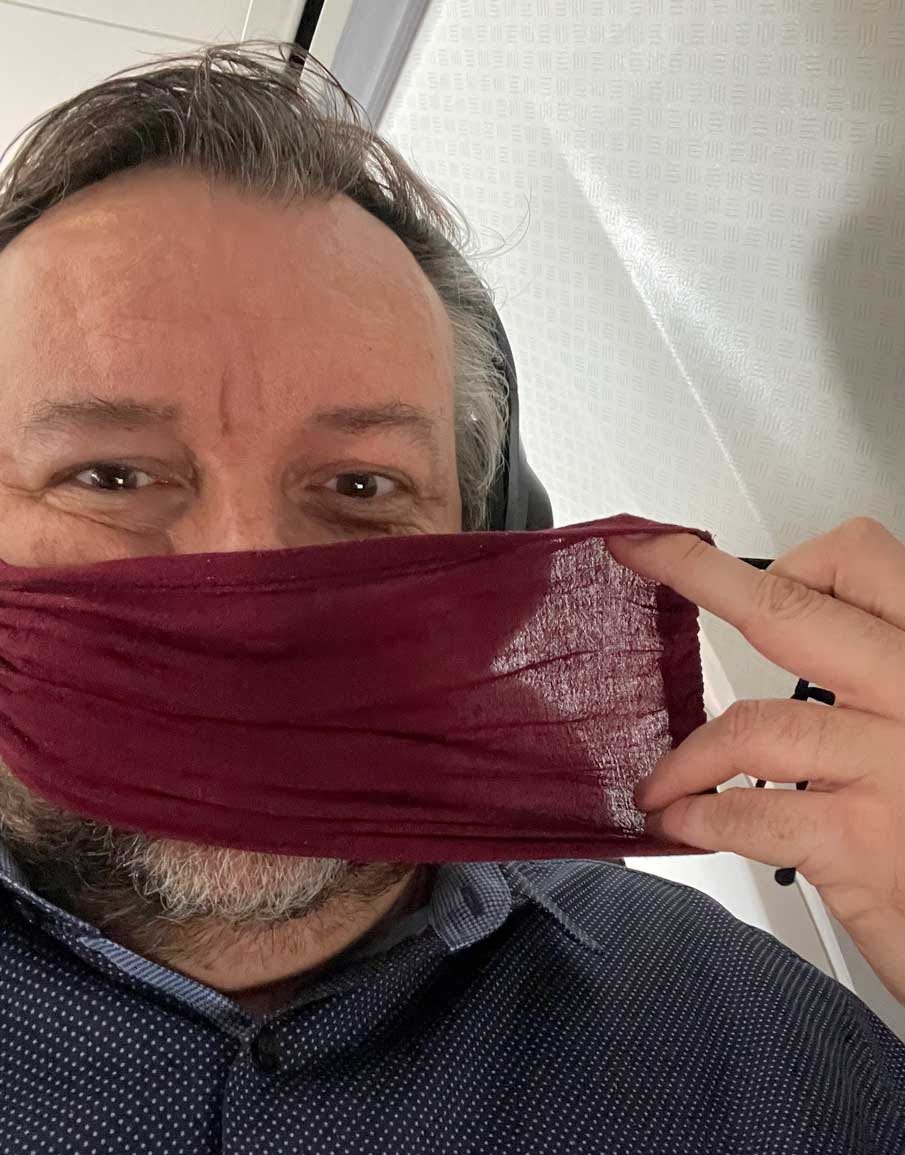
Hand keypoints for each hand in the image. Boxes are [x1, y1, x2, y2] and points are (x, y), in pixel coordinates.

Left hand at [606, 517, 904, 1006]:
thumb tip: (791, 648)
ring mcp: (897, 765)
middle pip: (792, 610)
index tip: (713, 546)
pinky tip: (683, 821)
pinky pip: (751, 809)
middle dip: (699, 576)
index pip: (862, 564)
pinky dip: (699, 814)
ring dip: (688, 754)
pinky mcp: (867, 843)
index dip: (779, 552)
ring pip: (755, 721)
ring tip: (663, 780)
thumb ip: (876, 680)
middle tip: (644, 557)